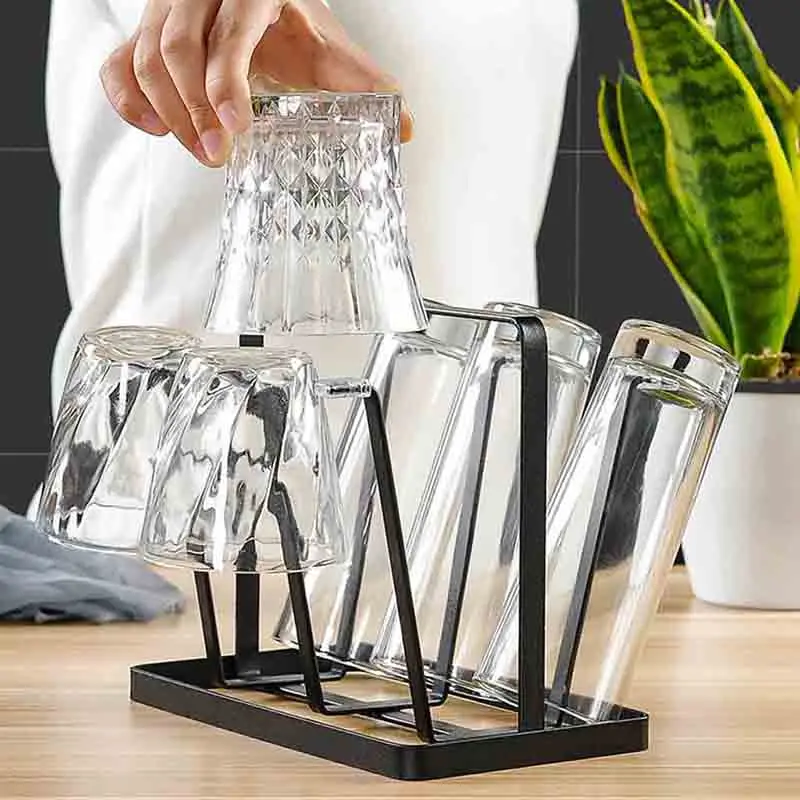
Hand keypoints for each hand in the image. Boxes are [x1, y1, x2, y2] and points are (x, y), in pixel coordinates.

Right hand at [100, 0, 411, 166]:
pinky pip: (118, 64)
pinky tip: (153, 130)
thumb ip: (362, 84)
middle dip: (195, 109)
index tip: (236, 130)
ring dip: (168, 113)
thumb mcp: (328, 50)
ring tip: (200, 153)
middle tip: (218, 156)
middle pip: (177, 46)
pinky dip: (128, 101)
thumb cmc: (291, 26)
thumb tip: (406, 126)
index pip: (229, 33)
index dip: (226, 82)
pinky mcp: (144, 34)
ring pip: (145, 56)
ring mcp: (165, 12)